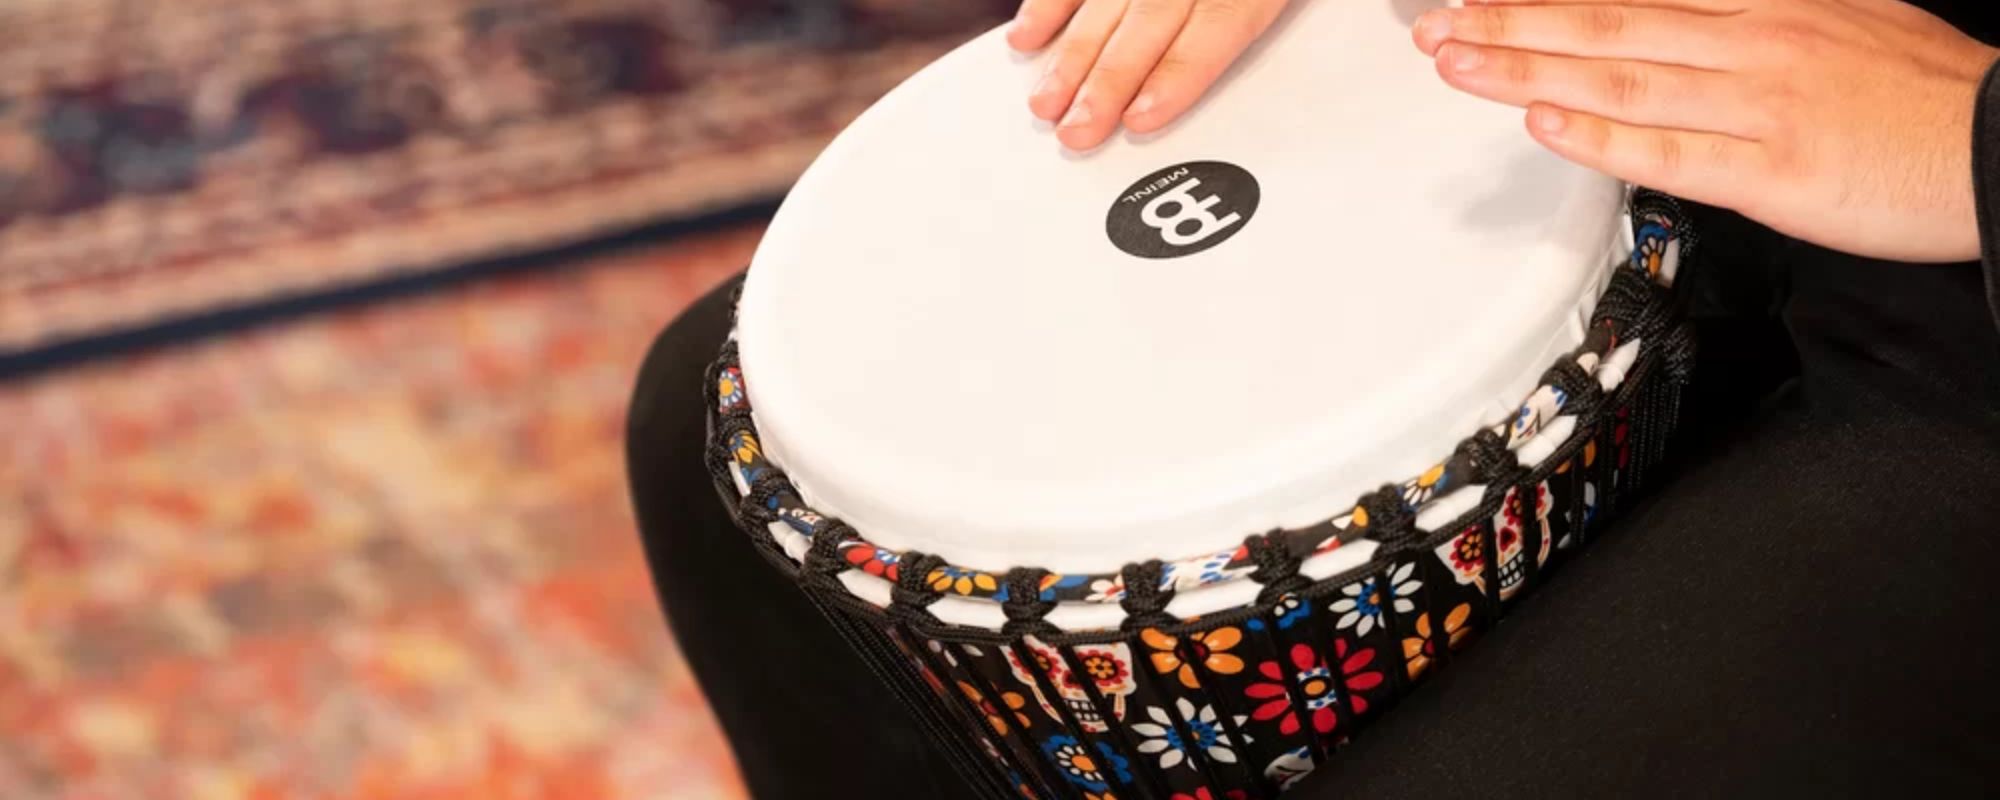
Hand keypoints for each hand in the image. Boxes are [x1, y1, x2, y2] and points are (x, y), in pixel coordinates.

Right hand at [1008, 0, 1291, 150]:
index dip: (1177, 73)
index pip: (1216, 21)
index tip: (1142, 116)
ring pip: (1105, 1)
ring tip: (1047, 102)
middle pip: (1150, 19)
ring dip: (1071, 55)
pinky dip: (1049, 5)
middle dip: (1108, 80)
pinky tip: (1030, 37)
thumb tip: (1237, 85)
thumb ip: (1257, 16)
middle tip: (1080, 128)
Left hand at [1413, 0, 1999, 262]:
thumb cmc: (1925, 97)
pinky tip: (1543, 121)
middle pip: (1609, 23)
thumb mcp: (1840, 19)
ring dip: (1528, 68)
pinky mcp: (1773, 171)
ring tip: (1459, 62)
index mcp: (1768, 7)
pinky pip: (1668, 152)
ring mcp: (1760, 106)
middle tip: (1439, 24)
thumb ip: (1753, 22)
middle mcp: (1753, 44)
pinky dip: (1600, 135)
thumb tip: (1679, 24)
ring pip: (1620, 79)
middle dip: (1513, 22)